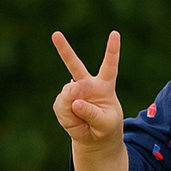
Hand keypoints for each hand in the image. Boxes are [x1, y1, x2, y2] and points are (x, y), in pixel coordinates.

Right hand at [52, 29, 122, 145]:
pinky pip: (61, 106)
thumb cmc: (105, 126)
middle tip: (56, 35)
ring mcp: (73, 93)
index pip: (109, 66)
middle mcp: (87, 84)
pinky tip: (72, 119)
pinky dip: (66, 115)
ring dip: (71, 102)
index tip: (115, 33)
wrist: (93, 137)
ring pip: (68, 91)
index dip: (112, 50)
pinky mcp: (62, 102)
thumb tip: (75, 102)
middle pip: (75, 65)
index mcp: (105, 85)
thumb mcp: (106, 123)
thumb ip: (92, 113)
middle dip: (64, 50)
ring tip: (78, 113)